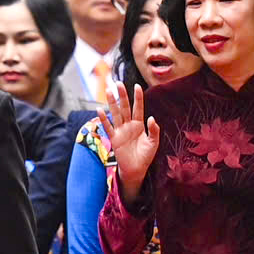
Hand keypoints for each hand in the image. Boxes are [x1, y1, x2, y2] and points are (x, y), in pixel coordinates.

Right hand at [101, 83, 161, 199]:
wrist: (136, 170)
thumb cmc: (146, 156)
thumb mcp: (154, 143)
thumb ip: (154, 130)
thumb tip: (151, 118)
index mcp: (140, 125)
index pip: (138, 108)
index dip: (138, 97)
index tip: (137, 86)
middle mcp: (129, 125)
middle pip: (124, 107)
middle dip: (122, 95)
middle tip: (118, 83)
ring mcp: (120, 131)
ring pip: (115, 114)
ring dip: (112, 103)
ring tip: (108, 91)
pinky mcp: (114, 139)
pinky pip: (108, 127)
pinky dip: (104, 119)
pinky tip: (100, 110)